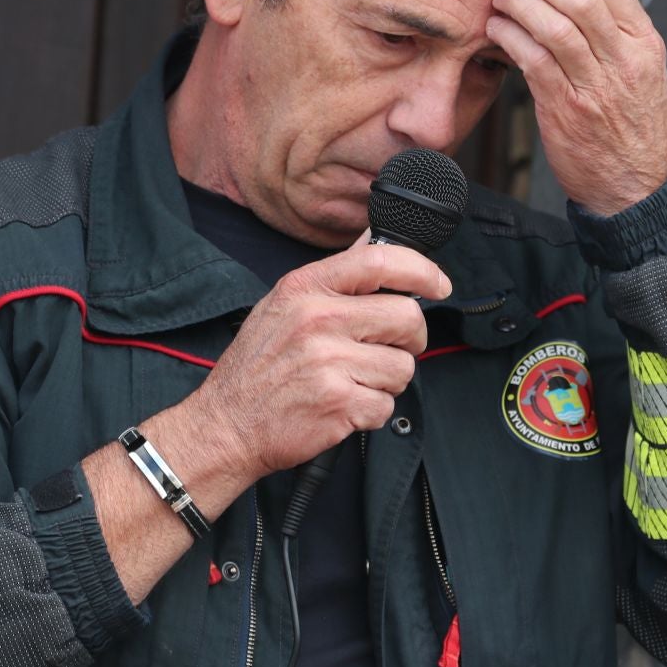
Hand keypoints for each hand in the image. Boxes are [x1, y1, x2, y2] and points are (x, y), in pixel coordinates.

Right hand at [189, 240, 451, 476]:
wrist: (227, 426)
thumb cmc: (258, 366)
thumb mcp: (283, 304)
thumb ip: (334, 275)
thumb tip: (375, 240)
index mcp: (305, 287)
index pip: (380, 261)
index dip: (422, 270)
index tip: (439, 284)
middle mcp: (317, 319)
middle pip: (407, 317)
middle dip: (410, 339)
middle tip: (388, 350)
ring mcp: (328, 362)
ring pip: (403, 367)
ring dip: (386, 381)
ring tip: (351, 382)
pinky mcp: (339, 403)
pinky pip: (387, 405)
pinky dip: (372, 411)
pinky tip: (343, 406)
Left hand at [487, 0, 666, 216]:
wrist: (635, 188)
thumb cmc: (632, 128)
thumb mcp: (642, 73)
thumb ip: (615, 35)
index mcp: (644, 45)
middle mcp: (624, 60)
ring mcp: (596, 86)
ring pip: (554, 25)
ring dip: (518, 4)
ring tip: (500, 1)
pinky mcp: (566, 110)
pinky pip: (534, 60)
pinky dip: (510, 37)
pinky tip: (498, 31)